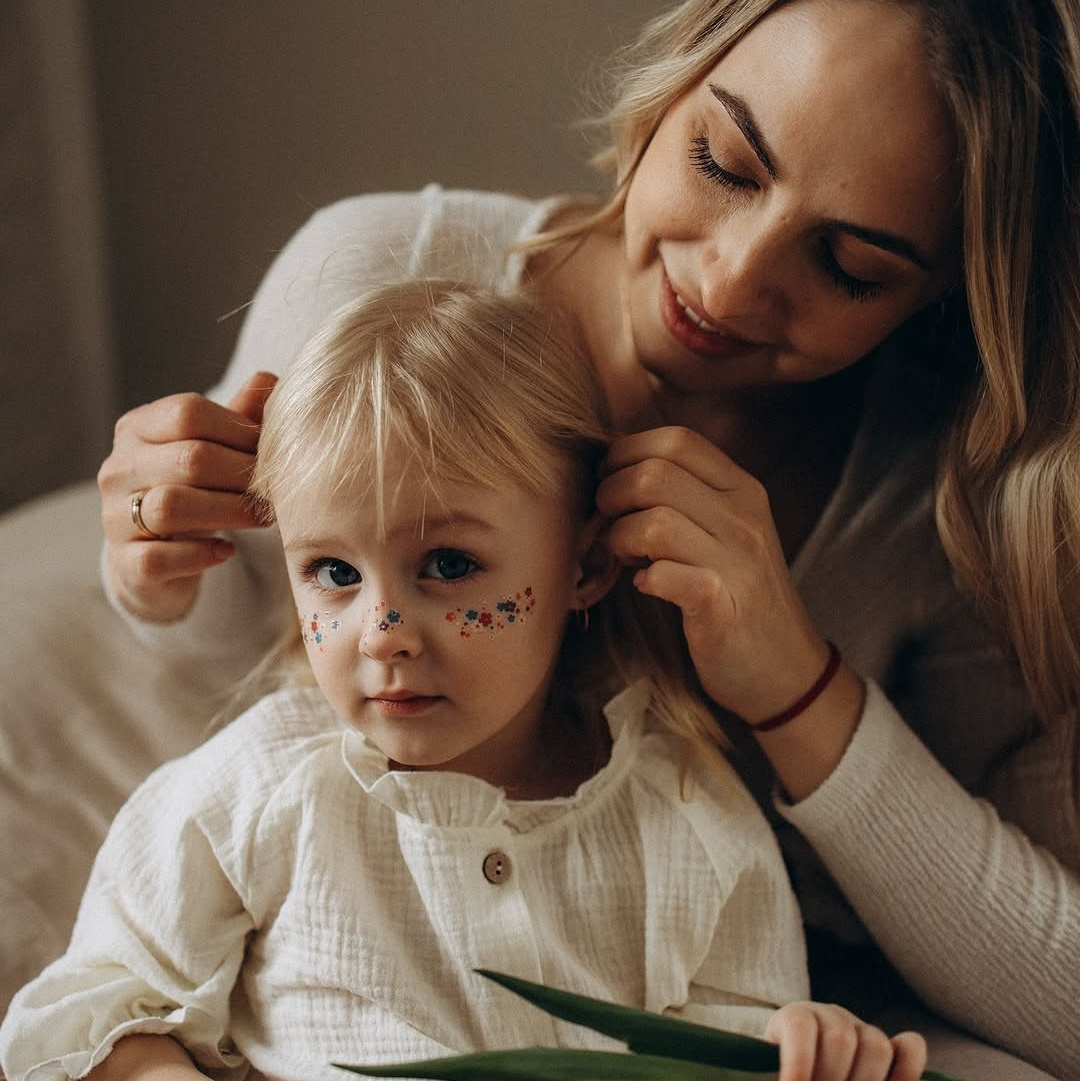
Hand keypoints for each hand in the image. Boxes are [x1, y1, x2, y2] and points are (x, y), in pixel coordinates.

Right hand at [98, 371, 277, 622]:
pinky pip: (158, 558)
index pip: (187, 412)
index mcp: (139, 428)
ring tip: (261, 518)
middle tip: (276, 489)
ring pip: (171, 507)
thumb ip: (239, 418)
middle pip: (189, 459)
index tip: (270, 450)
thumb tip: (269, 380)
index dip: (239, 429)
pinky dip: (199, 555)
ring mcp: (114, 516)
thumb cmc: (193, 491)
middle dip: (243, 475)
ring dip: (229, 512)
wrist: (157, 559)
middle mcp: (119, 467)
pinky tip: (226, 550)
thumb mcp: (213, 450)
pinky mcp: (124, 562)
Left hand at [597, 425, 828, 720]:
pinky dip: (644, 579)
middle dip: (610, 497)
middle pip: (653, 474)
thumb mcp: (722, 531)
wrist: (787, 670)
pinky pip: (666, 575)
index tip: (609, 483)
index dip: (626, 453)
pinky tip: (646, 587)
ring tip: (624, 558)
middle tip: (607, 526)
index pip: (675, 439)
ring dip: (620, 539)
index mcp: (742, 489)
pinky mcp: (723, 607)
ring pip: (653, 521)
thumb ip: (682, 495)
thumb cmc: (737, 595)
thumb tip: (612, 467)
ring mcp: (737, 561)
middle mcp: (744, 517)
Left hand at [768, 1001, 926, 1080]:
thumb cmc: (777, 1076)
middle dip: (833, 1079)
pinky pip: (910, 1049)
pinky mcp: (890, 1052)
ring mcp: (862, 1031)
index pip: (800, 1027)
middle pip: (841, 1039)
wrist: (794, 1072)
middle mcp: (830, 1017)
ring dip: (866, 1080)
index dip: (798, 1063)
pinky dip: (909, 1070)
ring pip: (876, 1045)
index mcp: (793, 1018)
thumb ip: (778, 1073)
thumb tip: (783, 1079)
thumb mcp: (769, 1072)